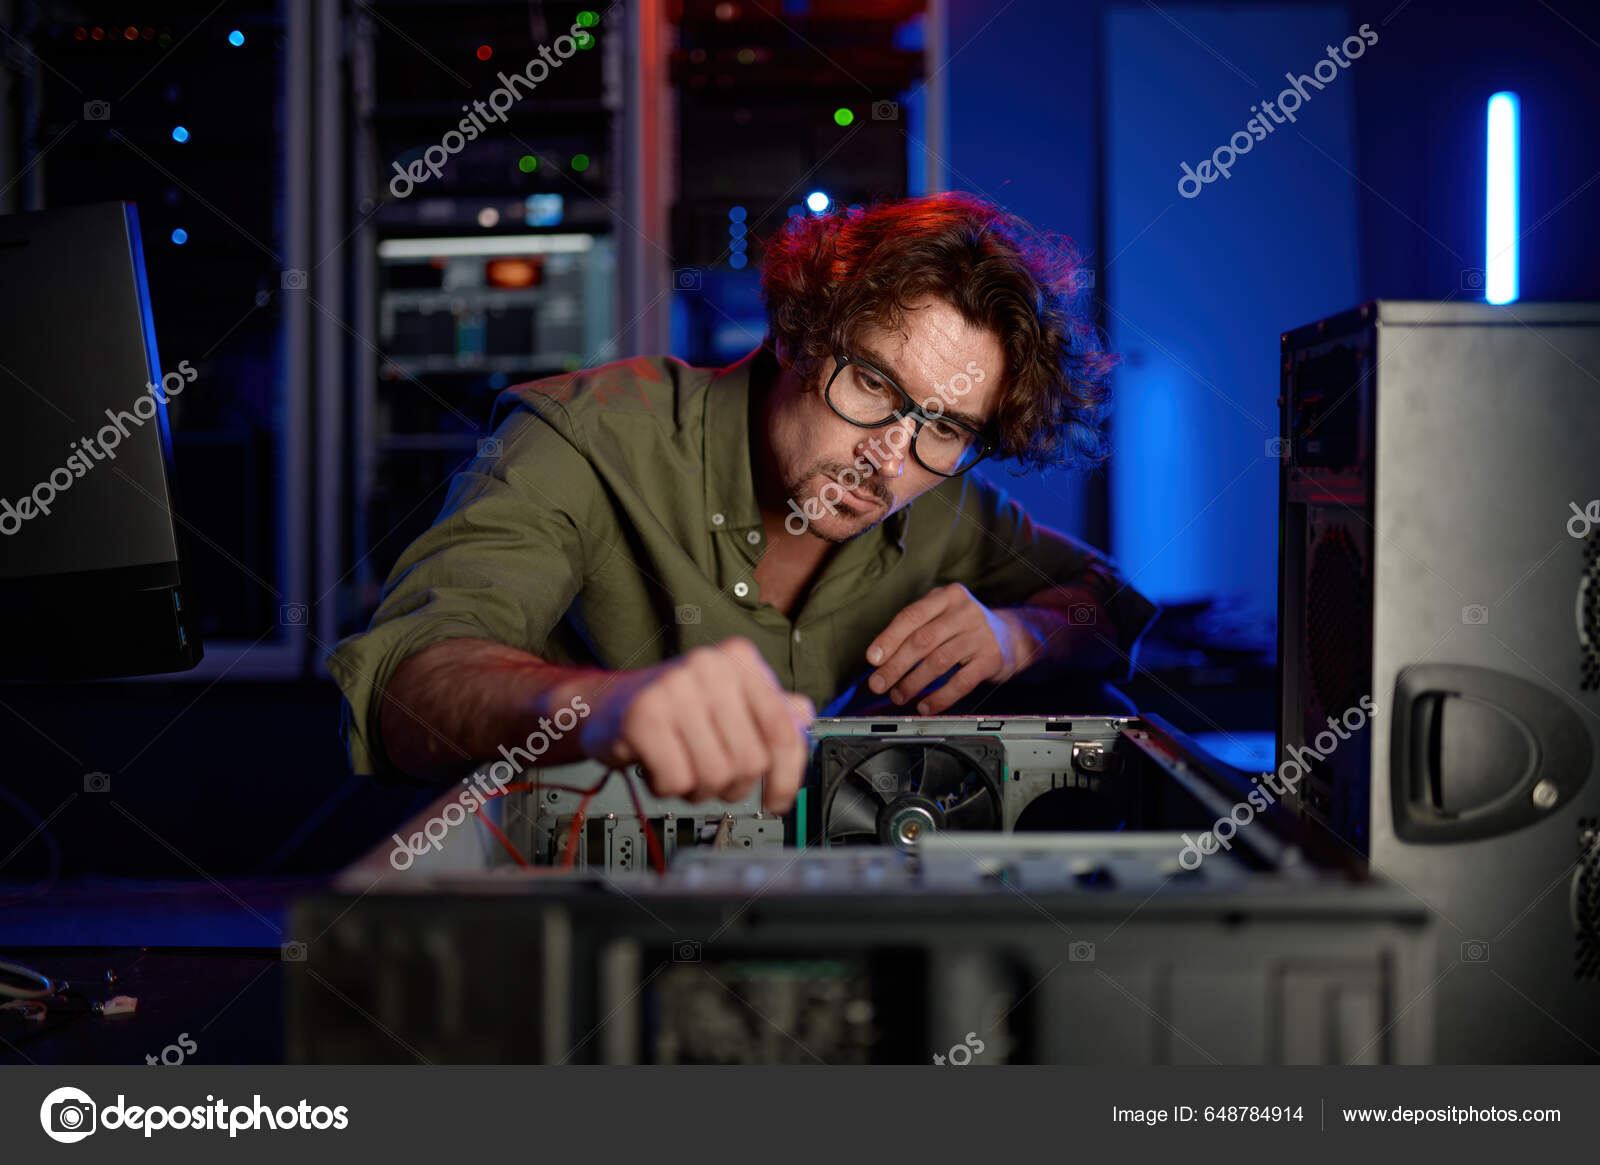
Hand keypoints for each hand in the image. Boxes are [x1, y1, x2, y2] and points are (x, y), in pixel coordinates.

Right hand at [576, 637, 813, 812]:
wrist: (606, 706)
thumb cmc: (671, 707)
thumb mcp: (725, 700)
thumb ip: (767, 709)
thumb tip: (803, 716)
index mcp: (740, 660)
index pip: (783, 729)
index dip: (787, 776)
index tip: (778, 801)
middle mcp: (710, 666)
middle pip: (751, 761)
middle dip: (732, 785)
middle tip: (709, 777)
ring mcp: (675, 688)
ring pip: (716, 775)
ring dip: (698, 788)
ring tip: (681, 767)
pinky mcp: (644, 717)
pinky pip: (677, 780)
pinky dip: (667, 787)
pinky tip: (658, 767)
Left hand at [864, 583, 1036, 714]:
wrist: (1012, 635)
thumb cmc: (965, 627)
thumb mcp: (942, 615)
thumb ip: (914, 630)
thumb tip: (880, 659)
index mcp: (947, 596)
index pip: (911, 616)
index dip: (889, 639)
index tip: (872, 659)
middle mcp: (964, 612)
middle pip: (922, 640)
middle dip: (896, 666)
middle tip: (878, 684)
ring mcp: (980, 635)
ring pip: (939, 662)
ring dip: (914, 683)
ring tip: (899, 696)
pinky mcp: (992, 659)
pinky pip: (961, 682)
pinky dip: (940, 697)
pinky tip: (926, 706)